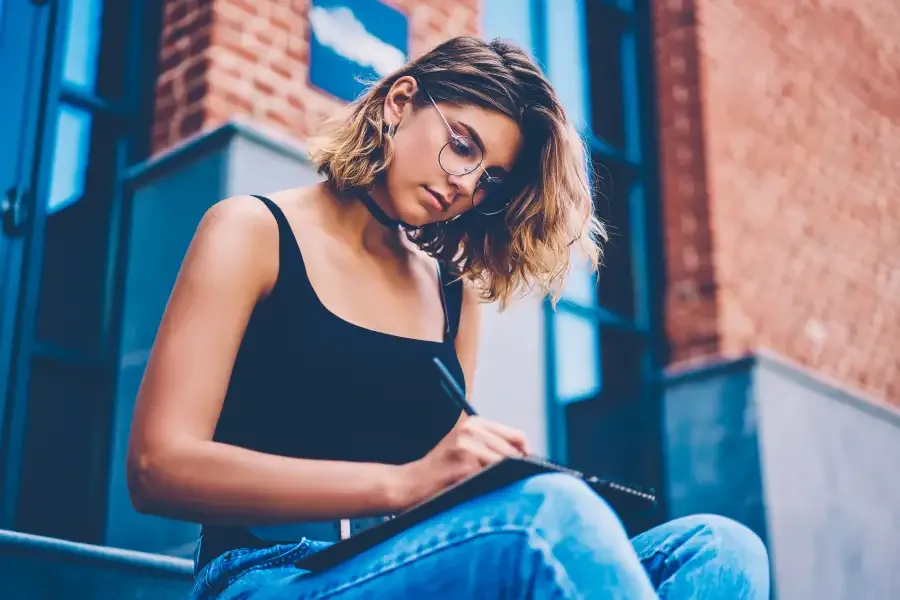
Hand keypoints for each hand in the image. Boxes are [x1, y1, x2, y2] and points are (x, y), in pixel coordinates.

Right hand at [396, 417, 530, 509]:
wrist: (409, 484)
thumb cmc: (441, 471)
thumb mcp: (466, 448)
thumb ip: (492, 447)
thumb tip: (529, 458)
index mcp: (474, 423)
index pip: (517, 437)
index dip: (525, 456)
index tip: (523, 472)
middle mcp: (471, 430)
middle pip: (513, 453)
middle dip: (515, 472)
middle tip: (507, 486)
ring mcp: (466, 447)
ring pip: (505, 467)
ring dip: (503, 482)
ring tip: (490, 490)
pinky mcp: (463, 466)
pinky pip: (491, 480)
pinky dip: (491, 489)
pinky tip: (480, 494)